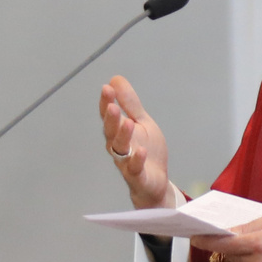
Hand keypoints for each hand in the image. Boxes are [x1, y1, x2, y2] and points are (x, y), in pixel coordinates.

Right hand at [98, 76, 173, 208]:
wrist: (155, 182)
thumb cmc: (146, 151)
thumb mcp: (142, 122)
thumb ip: (130, 103)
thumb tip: (115, 79)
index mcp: (119, 131)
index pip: (109, 115)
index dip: (107, 102)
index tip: (107, 88)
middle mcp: (118, 146)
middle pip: (111, 131)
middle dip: (110, 118)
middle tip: (112, 105)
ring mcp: (126, 162)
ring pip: (120, 149)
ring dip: (123, 136)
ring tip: (128, 123)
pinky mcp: (138, 176)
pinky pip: (135, 169)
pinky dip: (137, 160)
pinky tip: (141, 151)